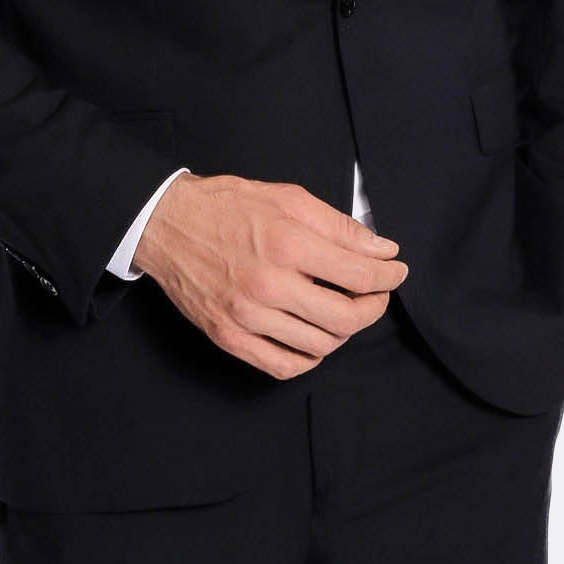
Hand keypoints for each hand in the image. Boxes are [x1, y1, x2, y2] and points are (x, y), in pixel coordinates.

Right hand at [132, 172, 409, 379]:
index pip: (359, 275)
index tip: (396, 272)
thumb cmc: (227, 206)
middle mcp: (269, 284)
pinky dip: (310, 358)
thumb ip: (338, 225)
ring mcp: (248, 316)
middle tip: (377, 294)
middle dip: (373, 307)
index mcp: (287, 243)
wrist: (167, 224)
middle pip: (346, 318)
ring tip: (345, 311)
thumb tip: (381, 250)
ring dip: (345, 332)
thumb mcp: (288, 198)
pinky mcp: (230, 337)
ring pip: (320, 345)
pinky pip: (283, 366)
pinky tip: (315, 339)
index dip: (388, 277)